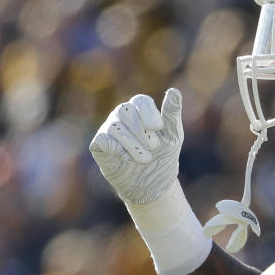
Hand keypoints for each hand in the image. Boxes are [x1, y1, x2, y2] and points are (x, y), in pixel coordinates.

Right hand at [89, 88, 183, 204]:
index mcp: (140, 109)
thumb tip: (175, 90)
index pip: (141, 100)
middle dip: (142, 131)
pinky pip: (103, 140)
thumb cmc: (163, 155)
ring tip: (146, 159)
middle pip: (125, 110)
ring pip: (115, 127)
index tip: (158, 128)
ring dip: (134, 145)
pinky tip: (129, 160)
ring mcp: (108, 129)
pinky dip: (119, 150)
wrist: (153, 184)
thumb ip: (172, 113)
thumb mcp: (174, 135)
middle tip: (154, 147)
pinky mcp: (99, 145)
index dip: (149, 113)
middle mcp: (121, 115)